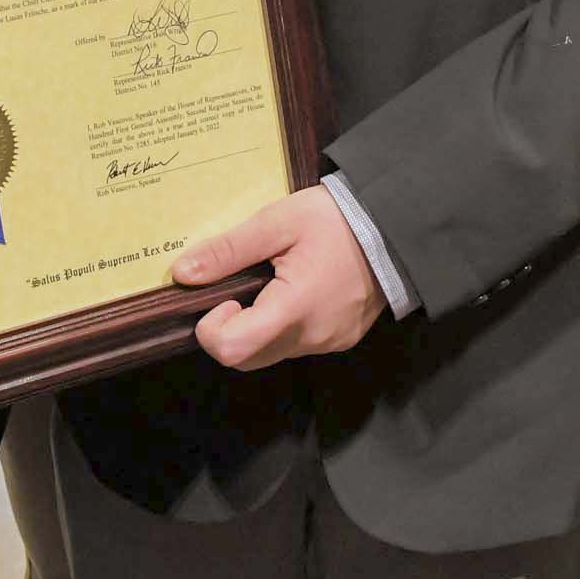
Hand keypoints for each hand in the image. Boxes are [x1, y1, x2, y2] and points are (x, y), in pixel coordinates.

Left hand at [176, 186, 386, 370]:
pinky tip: (295, 290)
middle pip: (247, 359)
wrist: (397, 225)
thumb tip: (182, 273)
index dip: (211, 329)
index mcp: (293, 311)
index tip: (221, 296)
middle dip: (230, 329)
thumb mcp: (278, 222)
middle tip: (240, 286)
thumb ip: (228, 250)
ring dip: (257, 328)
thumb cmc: (336, 220)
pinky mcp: (341, 339)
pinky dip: (283, 327)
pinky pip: (297, 346)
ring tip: (270, 282)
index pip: (232, 349)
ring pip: (272, 354)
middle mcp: (311, 338)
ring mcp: (329, 343)